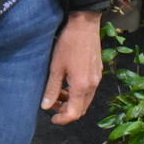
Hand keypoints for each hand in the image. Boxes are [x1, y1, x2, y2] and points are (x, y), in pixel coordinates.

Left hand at [40, 10, 101, 124]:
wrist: (85, 24)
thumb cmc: (69, 43)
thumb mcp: (56, 67)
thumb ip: (51, 89)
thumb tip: (46, 106)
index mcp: (82, 86)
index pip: (74, 113)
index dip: (62, 119)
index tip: (52, 118)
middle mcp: (92, 85)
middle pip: (81, 109)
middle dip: (66, 111)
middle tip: (52, 104)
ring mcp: (97, 78)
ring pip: (85, 100)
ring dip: (72, 101)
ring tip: (58, 92)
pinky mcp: (98, 71)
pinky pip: (89, 90)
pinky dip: (78, 92)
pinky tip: (67, 82)